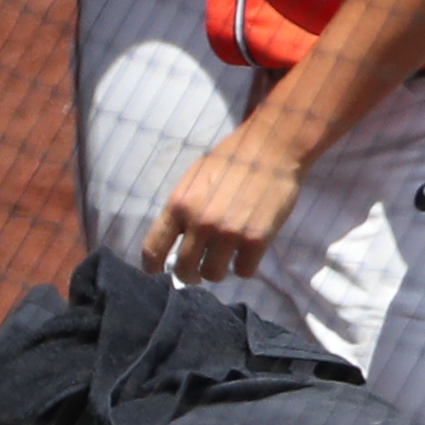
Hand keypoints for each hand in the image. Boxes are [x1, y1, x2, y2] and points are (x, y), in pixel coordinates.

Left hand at [145, 117, 308, 286]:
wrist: (272, 149)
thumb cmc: (231, 160)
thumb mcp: (194, 180)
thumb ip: (182, 210)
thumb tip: (177, 240)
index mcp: (179, 205)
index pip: (153, 249)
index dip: (153, 266)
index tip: (158, 271)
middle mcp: (200, 223)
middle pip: (184, 270)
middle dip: (190, 274)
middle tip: (198, 270)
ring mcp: (228, 233)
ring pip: (213, 275)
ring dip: (218, 271)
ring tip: (226, 259)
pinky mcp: (256, 240)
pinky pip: (244, 271)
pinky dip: (245, 267)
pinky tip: (248, 254)